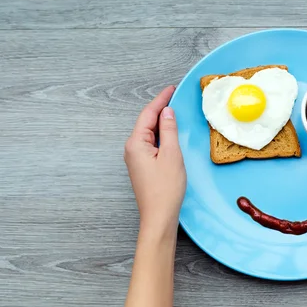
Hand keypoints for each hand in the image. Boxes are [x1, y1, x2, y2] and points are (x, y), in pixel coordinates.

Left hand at [124, 86, 186, 234]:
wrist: (159, 216)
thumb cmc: (165, 189)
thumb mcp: (172, 155)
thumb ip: (169, 130)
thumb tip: (167, 112)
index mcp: (136, 143)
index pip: (148, 114)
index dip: (161, 100)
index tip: (171, 89)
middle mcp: (132, 149)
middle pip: (146, 122)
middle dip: (160, 109)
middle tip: (174, 97)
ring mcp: (136, 159)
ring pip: (149, 133)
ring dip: (161, 122)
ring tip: (174, 111)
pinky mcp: (142, 166)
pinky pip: (151, 144)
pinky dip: (161, 135)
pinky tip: (170, 133)